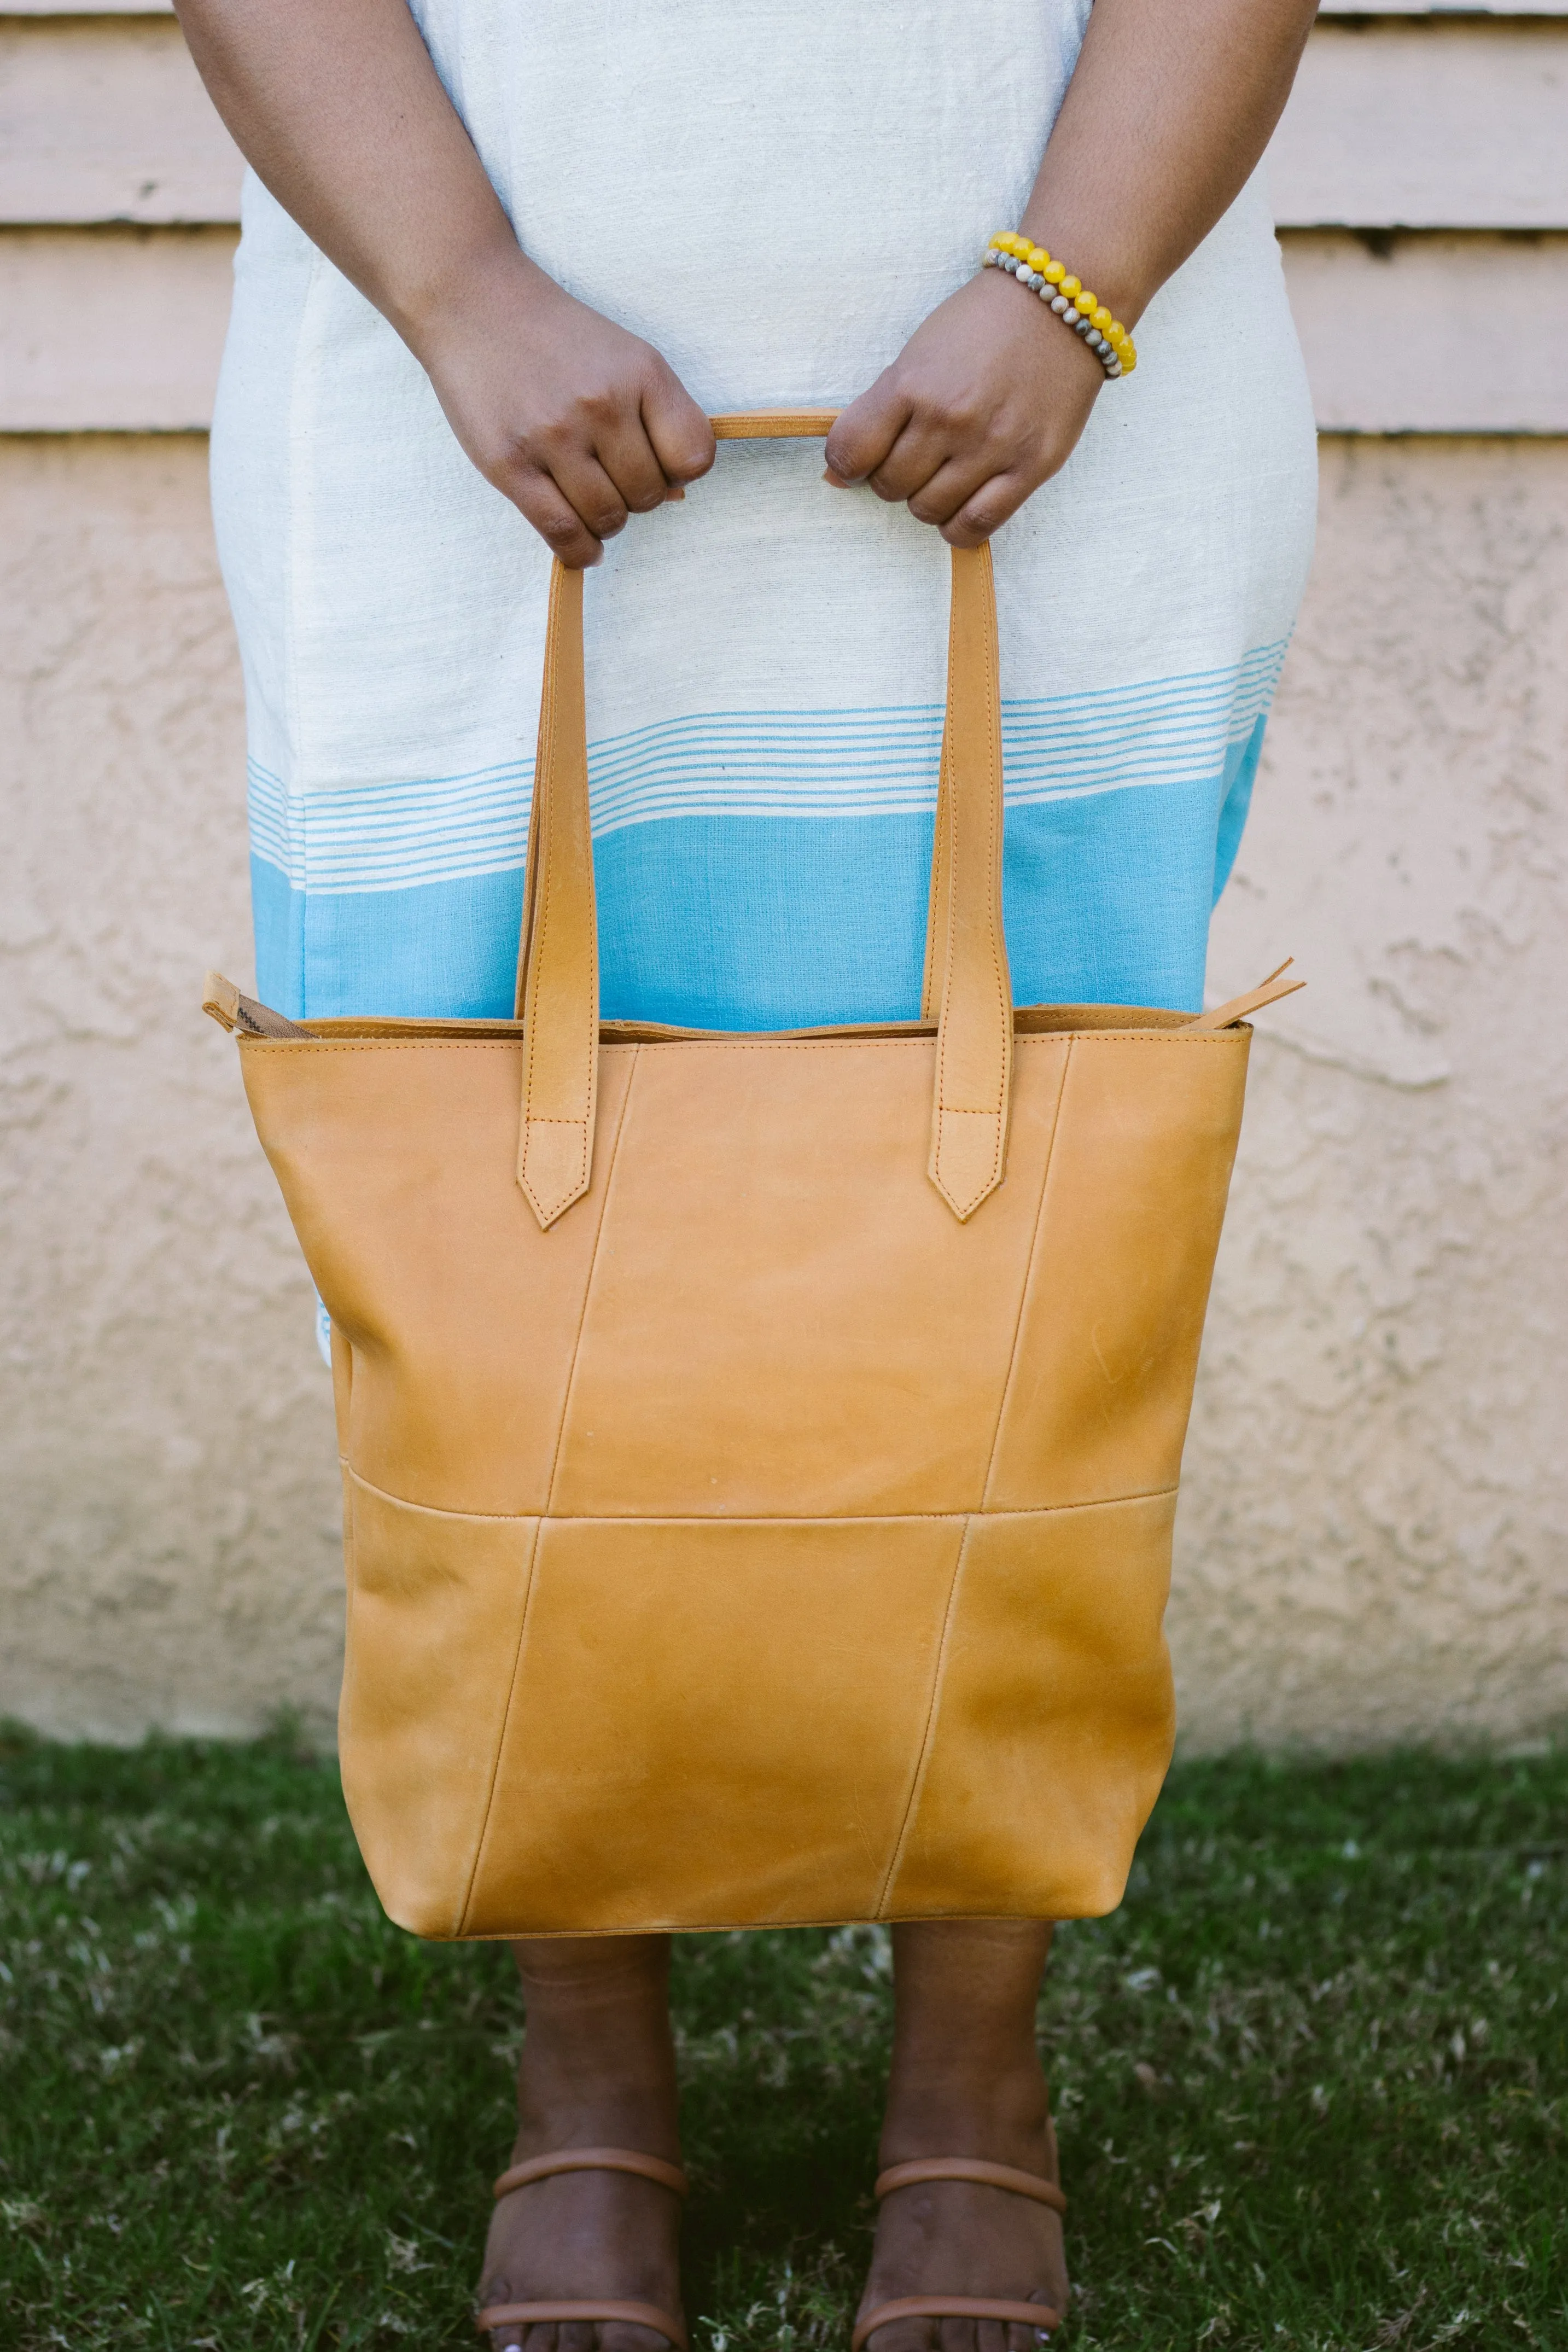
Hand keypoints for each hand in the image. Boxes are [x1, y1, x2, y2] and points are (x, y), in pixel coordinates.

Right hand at [413, 247, 715, 568]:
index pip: (693, 457)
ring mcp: (554, 436)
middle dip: (635, 497)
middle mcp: (601, 404)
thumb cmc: (556, 338)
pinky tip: (583, 547)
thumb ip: (656, 417)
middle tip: (609, 476)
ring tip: (588, 498)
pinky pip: (563, 533)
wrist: (474, 304)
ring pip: (608, 519)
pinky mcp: (510, 464)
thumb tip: (676, 495)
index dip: (678, 472)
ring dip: (605, 521)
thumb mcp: (622, 357)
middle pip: (649, 496)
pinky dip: (580, 550)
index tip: (656, 464)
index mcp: (641, 373)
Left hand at [823, 268, 1106, 544]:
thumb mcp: (920, 352)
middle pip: (889, 486)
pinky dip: (958, 525)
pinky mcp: (1030, 467)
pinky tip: (962, 503)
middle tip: (915, 456)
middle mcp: (949, 418)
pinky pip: (975, 526)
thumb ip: (880, 410)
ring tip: (944, 473)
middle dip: (893, 478)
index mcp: (912, 383)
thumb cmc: (984, 326)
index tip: (860, 461)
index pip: (851, 452)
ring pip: (927, 511)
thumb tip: (836, 473)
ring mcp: (991, 446)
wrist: (1063, 304)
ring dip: (926, 500)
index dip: (847, 464)